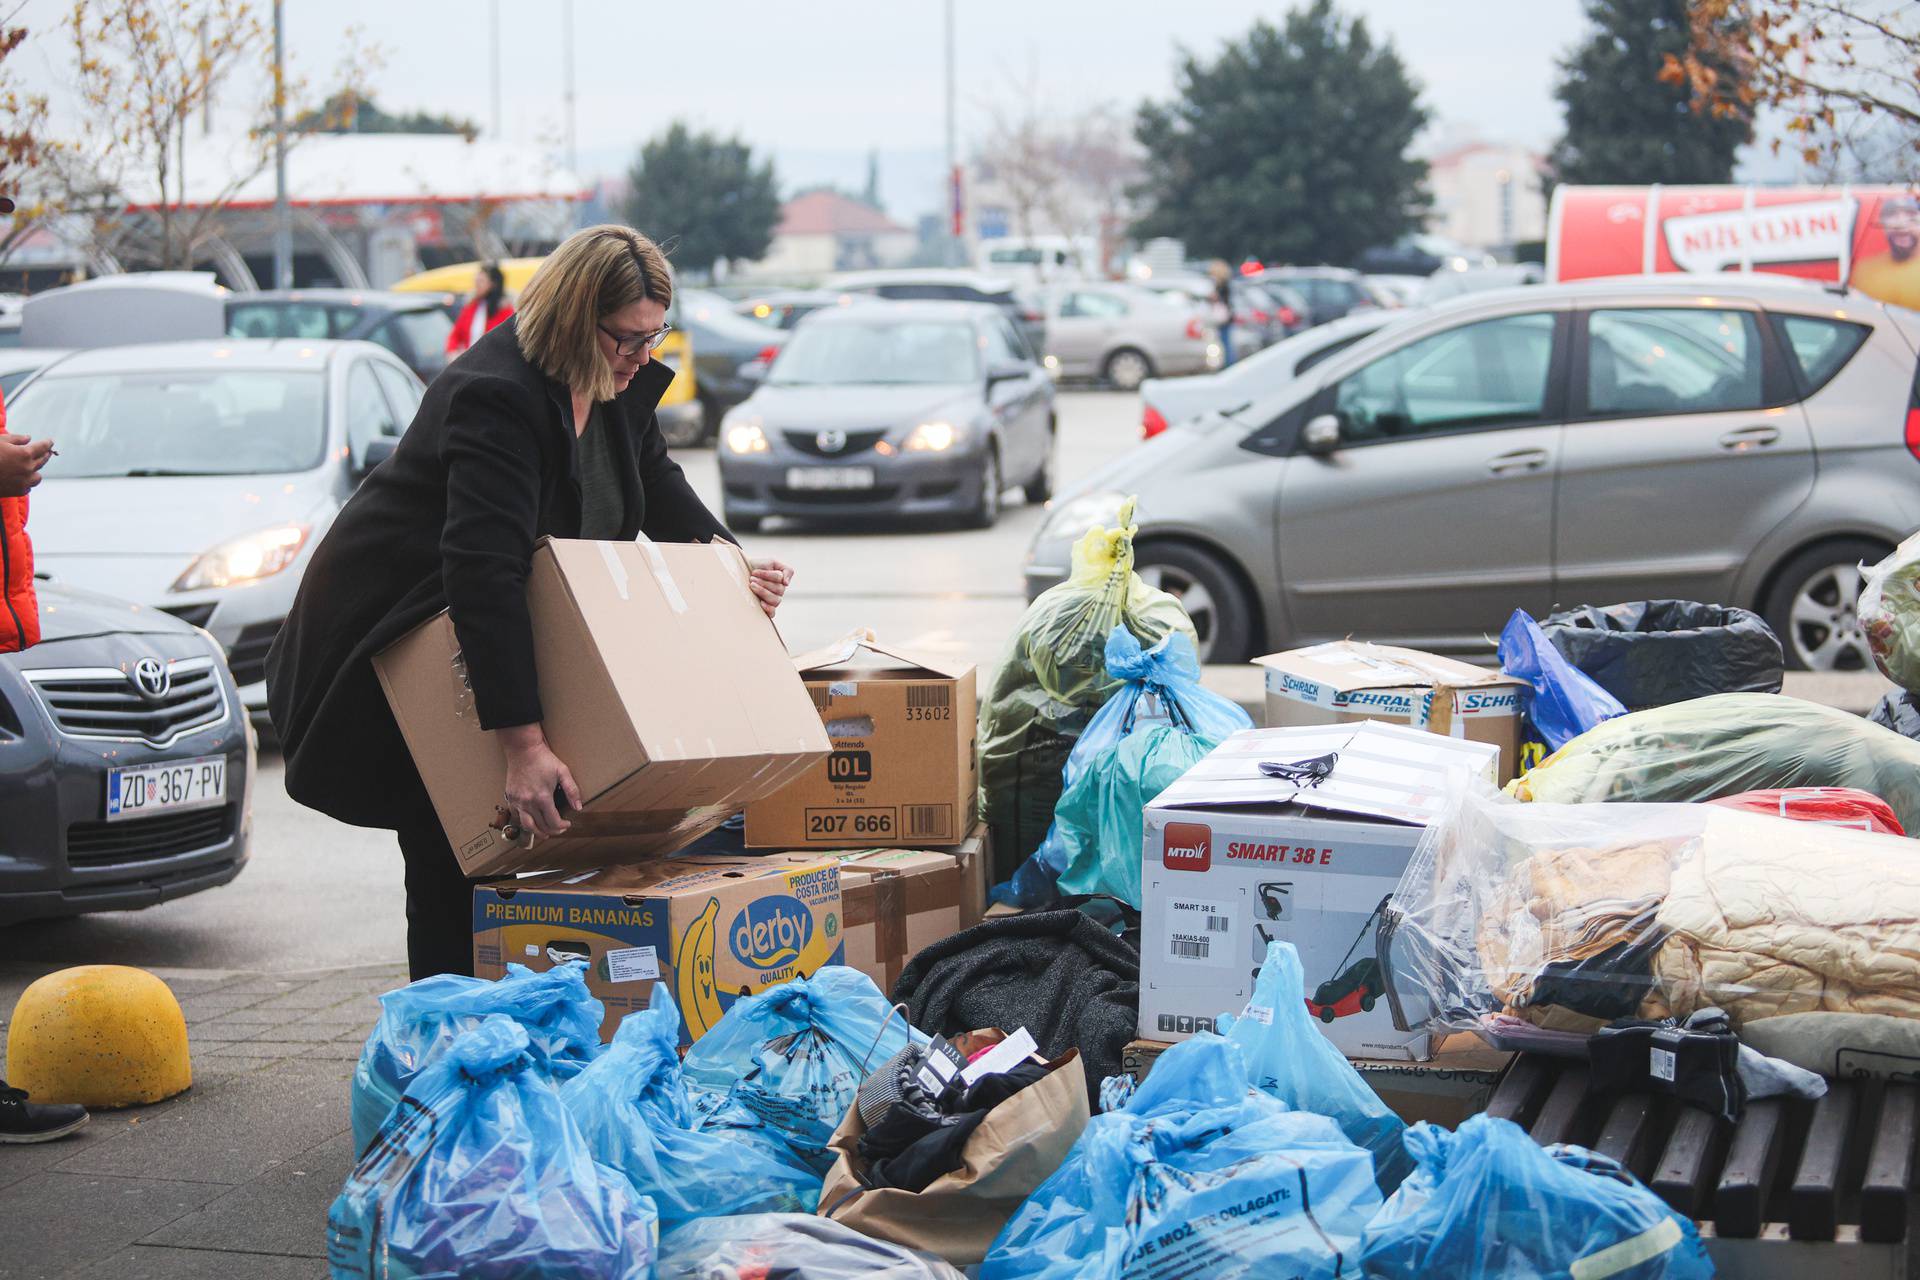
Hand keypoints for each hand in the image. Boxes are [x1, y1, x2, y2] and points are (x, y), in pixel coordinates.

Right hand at [0, 435, 52, 497]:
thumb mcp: (0, 441)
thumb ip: (16, 439)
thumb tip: (29, 438)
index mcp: (25, 454)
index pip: (42, 447)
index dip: (47, 443)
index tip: (51, 441)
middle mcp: (28, 468)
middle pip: (42, 460)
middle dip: (45, 455)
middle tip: (47, 452)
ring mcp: (24, 481)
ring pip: (37, 476)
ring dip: (36, 471)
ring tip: (32, 466)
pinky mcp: (18, 491)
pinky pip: (28, 486)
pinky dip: (26, 482)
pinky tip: (22, 478)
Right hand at [497, 723, 580, 837]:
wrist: (523, 749)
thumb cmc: (543, 759)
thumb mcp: (563, 772)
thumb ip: (572, 791)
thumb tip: (578, 807)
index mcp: (542, 798)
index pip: (553, 822)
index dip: (562, 826)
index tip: (567, 824)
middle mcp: (528, 802)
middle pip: (541, 826)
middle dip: (552, 831)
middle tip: (559, 829)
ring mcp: (517, 801)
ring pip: (526, 825)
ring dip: (536, 832)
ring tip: (544, 833)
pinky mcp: (510, 797)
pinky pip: (516, 816)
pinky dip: (524, 822)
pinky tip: (531, 821)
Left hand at [748, 557, 792, 618]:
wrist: (741, 574)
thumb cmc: (756, 568)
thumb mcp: (771, 562)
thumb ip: (785, 570)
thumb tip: (786, 583)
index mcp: (782, 580)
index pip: (780, 578)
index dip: (767, 575)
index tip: (754, 572)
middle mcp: (780, 591)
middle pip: (778, 589)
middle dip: (763, 583)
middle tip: (751, 579)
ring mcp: (774, 600)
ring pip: (775, 600)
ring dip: (763, 592)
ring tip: (752, 586)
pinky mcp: (767, 608)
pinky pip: (772, 613)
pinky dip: (768, 609)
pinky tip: (761, 603)